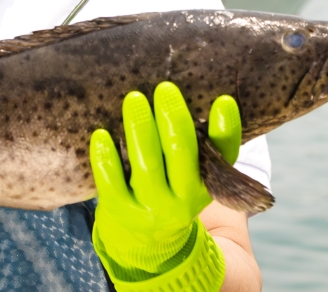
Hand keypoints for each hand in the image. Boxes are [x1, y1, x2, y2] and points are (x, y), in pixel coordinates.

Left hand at [90, 82, 240, 289]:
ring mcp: (152, 208)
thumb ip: (205, 141)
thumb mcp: (196, 172)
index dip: (226, 128)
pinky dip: (106, 159)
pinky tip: (101, 134)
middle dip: (173, 119)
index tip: (222, 100)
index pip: (224, 154)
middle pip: (182, 155)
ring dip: (141, 130)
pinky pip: (112, 185)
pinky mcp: (122, 211)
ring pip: (147, 166)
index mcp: (208, 183)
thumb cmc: (174, 187)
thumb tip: (213, 97)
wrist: (150, 239)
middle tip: (164, 88)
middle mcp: (184, 200)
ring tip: (134, 99)